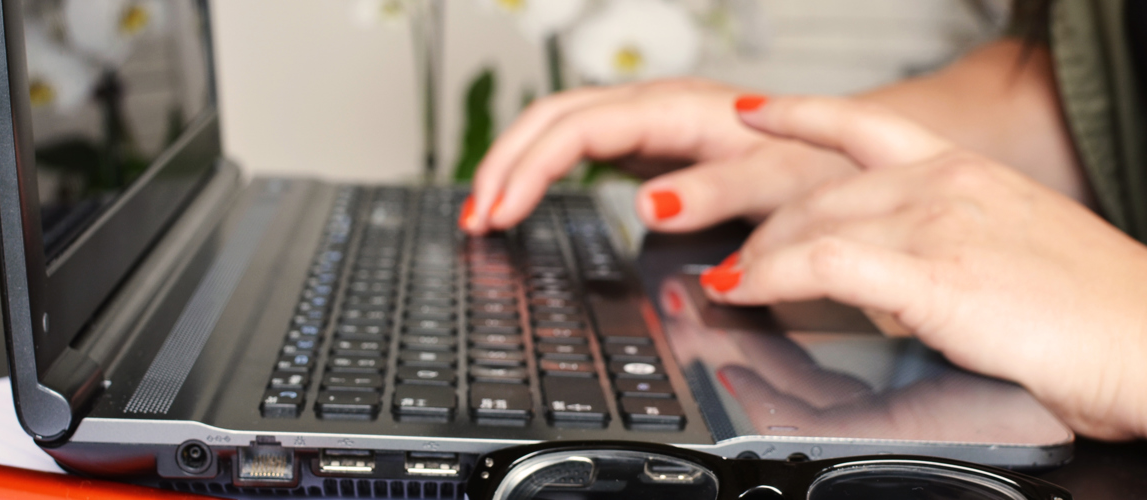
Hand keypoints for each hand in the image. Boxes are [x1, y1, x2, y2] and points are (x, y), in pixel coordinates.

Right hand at [459, 78, 858, 233]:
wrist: (845, 149)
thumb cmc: (817, 164)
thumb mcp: (778, 182)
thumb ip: (717, 190)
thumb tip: (648, 203)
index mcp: (679, 110)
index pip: (579, 130)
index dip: (530, 170)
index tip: (500, 214)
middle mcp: (656, 106)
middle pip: (553, 118)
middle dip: (504, 165)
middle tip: (475, 220)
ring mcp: (649, 122)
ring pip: (558, 125)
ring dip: (514, 164)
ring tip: (484, 210)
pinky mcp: (649, 142)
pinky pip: (577, 144)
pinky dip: (540, 170)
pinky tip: (524, 197)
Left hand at [700, 95, 1146, 439]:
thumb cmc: (1093, 312)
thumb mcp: (1007, 253)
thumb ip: (940, 248)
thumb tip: (884, 277)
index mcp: (965, 172)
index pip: (864, 126)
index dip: (799, 114)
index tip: (755, 113)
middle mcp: (946, 183)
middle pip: (820, 191)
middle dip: (767, 230)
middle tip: (737, 259)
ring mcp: (937, 223)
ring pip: (812, 224)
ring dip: (758, 258)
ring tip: (729, 283)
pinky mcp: (932, 273)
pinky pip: (823, 264)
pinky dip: (770, 277)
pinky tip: (746, 290)